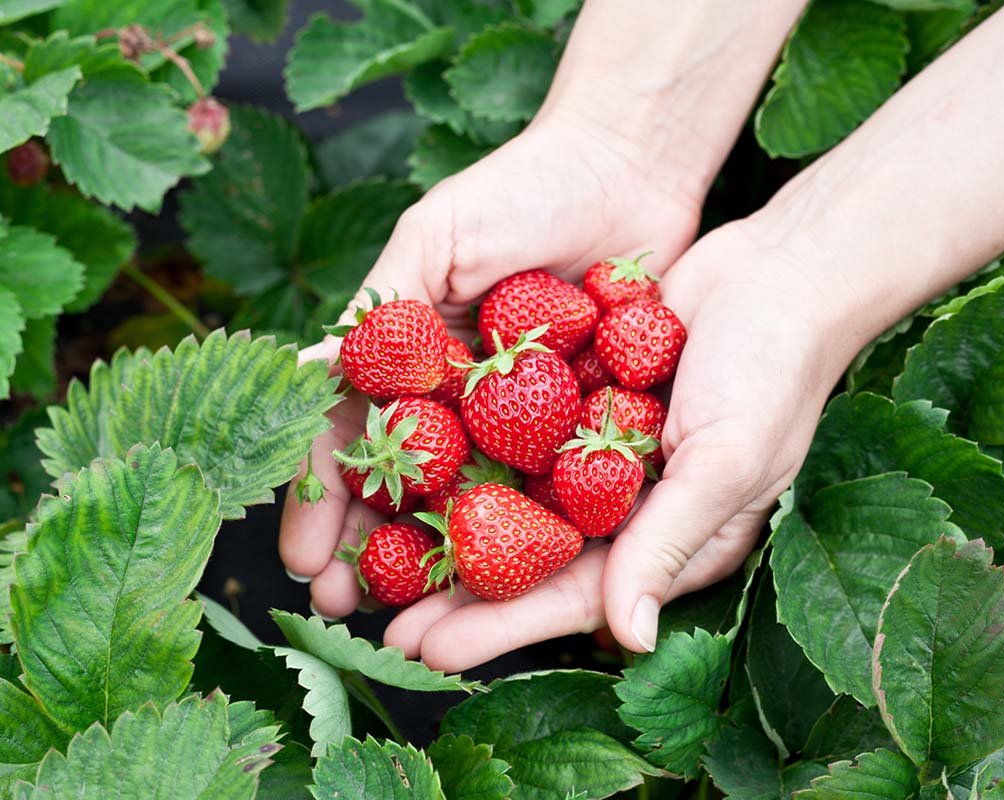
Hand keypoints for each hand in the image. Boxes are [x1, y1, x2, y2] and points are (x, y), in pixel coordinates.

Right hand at [278, 116, 702, 618]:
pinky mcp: (583, 422)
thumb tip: (306, 376)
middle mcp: (457, 396)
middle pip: (405, 487)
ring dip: (436, 561)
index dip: (320, 501)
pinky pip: (549, 483)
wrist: (628, 169)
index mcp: (408, 357)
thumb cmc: (524, 189)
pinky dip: (524, 532)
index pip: (350, 439)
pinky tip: (504, 578)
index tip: (304, 559)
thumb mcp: (435, 239)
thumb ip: (380, 311)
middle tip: (347, 607)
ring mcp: (519, 415)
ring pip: (471, 500)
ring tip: (413, 617)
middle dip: (370, 549)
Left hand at [381, 219, 863, 670]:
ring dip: (447, 522)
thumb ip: (668, 544)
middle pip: (526, 556)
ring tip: (372, 550)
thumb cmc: (774, 373)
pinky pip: (514, 428)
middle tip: (378, 619)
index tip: (427, 647)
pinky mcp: (578, 398)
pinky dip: (466, 443)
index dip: (499, 624)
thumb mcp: (727, 463)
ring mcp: (597, 450)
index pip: (571, 593)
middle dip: (456, 589)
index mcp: (665, 536)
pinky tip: (407, 456)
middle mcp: (624, 503)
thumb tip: (630, 639)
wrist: (781, 271)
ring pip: (511, 497)